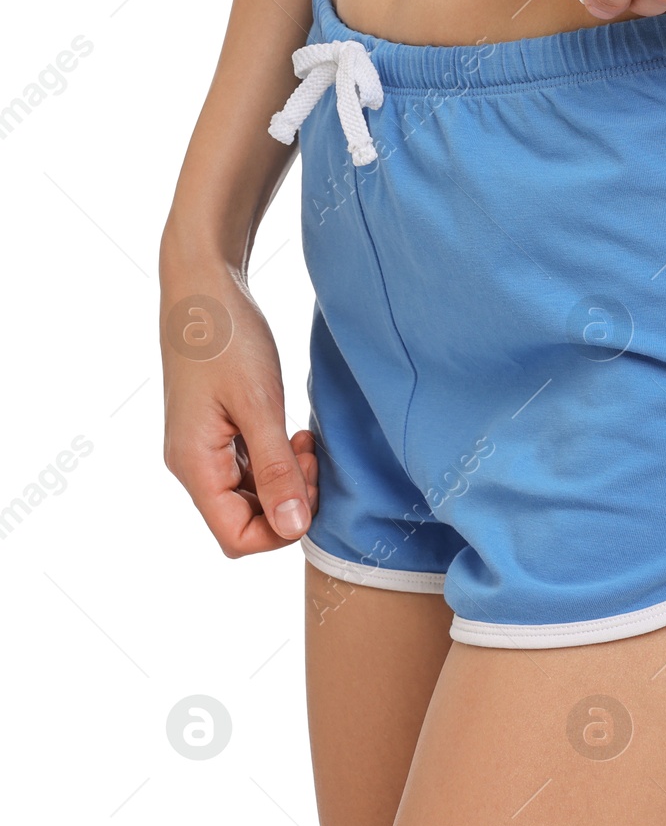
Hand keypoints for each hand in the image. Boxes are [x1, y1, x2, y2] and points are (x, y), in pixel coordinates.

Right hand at [160, 268, 317, 556]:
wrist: (204, 288)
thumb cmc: (227, 338)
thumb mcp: (259, 404)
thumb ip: (275, 469)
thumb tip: (293, 528)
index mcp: (194, 466)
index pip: (237, 538)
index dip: (281, 528)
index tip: (310, 483)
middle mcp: (193, 465)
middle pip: (245, 521)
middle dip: (289, 500)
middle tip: (312, 456)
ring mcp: (204, 449)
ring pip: (251, 494)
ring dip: (286, 478)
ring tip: (305, 440)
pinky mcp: (217, 431)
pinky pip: (249, 467)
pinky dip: (277, 459)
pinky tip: (294, 434)